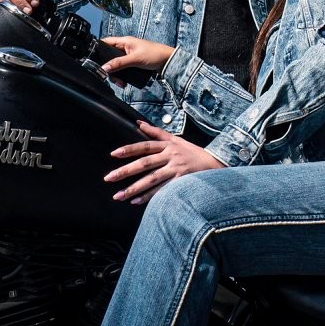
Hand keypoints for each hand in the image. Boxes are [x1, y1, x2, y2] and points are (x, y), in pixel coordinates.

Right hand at [98, 36, 174, 83]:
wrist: (168, 62)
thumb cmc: (154, 55)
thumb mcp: (135, 59)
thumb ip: (119, 63)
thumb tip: (105, 67)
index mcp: (124, 41)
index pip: (106, 42)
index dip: (98, 49)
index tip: (94, 60)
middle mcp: (125, 48)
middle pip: (109, 57)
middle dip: (109, 68)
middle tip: (112, 77)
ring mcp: (128, 56)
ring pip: (115, 65)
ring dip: (116, 75)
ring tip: (121, 83)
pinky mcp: (132, 64)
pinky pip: (122, 70)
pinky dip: (122, 76)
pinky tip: (124, 82)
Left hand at [105, 120, 224, 203]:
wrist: (215, 164)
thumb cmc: (192, 152)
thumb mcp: (176, 139)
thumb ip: (156, 133)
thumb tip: (138, 123)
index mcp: (168, 145)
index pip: (145, 146)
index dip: (129, 149)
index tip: (114, 154)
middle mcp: (170, 156)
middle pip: (145, 163)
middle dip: (125, 171)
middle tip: (109, 178)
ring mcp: (176, 170)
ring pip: (151, 179)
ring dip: (134, 188)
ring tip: (118, 196)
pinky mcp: (181, 183)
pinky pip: (162, 191)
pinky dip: (148, 197)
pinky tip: (135, 202)